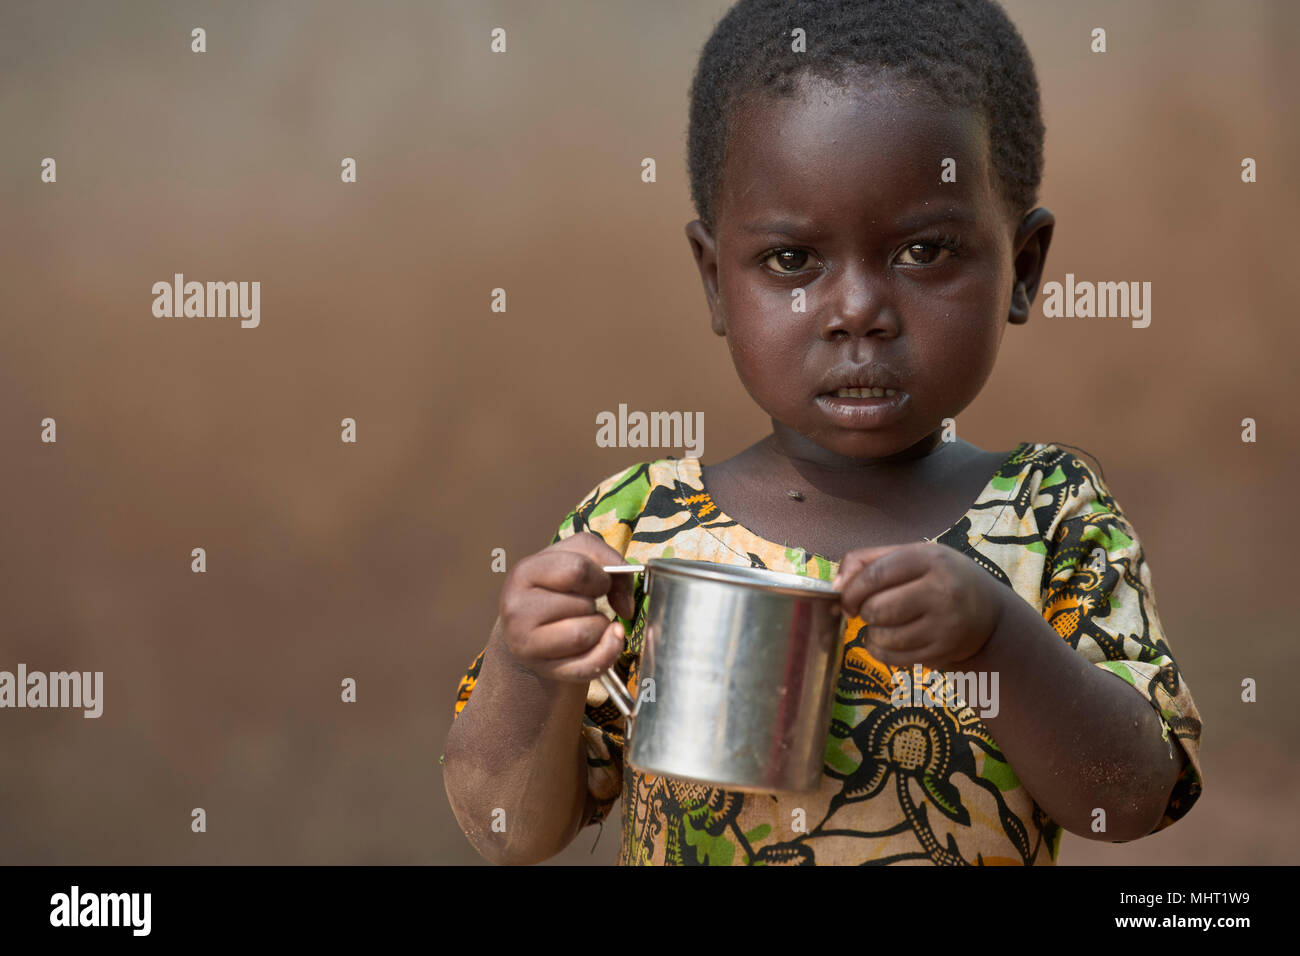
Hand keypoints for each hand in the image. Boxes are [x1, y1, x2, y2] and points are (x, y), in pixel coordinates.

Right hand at [497, 532, 636, 682]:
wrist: (535, 629)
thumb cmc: (559, 591)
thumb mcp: (578, 560)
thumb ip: (609, 563)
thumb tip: (625, 606)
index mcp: (525, 572)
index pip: (576, 569)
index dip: (601, 577)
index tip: (601, 583)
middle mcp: (516, 606)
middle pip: (584, 604)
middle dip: (597, 604)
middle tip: (588, 605)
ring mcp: (524, 641)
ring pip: (584, 635)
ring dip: (600, 628)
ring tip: (588, 623)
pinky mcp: (540, 668)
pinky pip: (587, 666)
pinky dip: (606, 654)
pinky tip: (604, 643)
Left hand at [831, 541, 1006, 671]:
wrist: (989, 615)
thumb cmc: (940, 578)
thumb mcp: (913, 556)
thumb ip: (868, 561)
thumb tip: (836, 586)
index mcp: (931, 559)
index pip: (876, 574)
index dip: (852, 590)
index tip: (846, 598)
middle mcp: (943, 591)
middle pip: (877, 609)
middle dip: (863, 612)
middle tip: (871, 610)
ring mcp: (945, 625)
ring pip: (884, 637)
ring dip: (872, 634)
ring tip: (884, 625)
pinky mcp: (943, 653)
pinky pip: (894, 658)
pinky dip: (881, 651)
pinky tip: (891, 641)